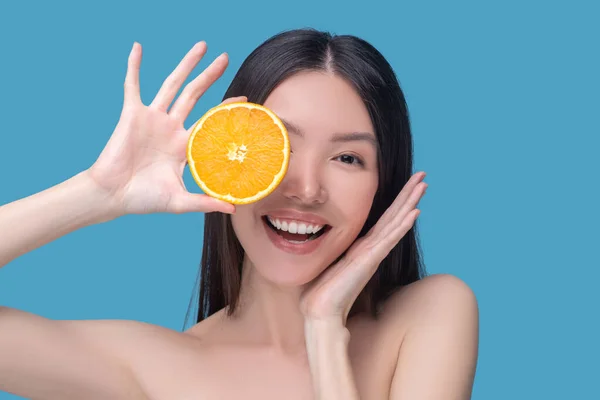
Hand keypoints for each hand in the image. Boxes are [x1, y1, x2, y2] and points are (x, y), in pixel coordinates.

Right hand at [88, 42, 241, 215]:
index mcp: (183, 146)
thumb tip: (233, 208)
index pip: (210, 122)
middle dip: (210, 76)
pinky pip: (133, 85)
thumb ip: (205, 202)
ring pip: (172, 85)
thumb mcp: (180, 201)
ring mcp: (152, 119)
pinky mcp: (132, 114)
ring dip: (185, 65)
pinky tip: (138, 48)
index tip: (245, 99)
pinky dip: (134, 67)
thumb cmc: (143, 199)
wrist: (112, 196)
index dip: (226, 110)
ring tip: (201, 46)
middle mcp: (171, 128)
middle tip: (225, 58)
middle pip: (195, 95)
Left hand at [300, 172, 427, 323]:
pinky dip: (401, 225)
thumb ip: (333, 248)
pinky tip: (414, 212)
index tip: (408, 183)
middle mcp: (372, 248)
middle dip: (409, 194)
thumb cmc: (321, 290)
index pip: (384, 219)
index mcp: (363, 247)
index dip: (397, 201)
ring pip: (396, 223)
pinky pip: (388, 239)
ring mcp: (373, 254)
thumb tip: (319, 232)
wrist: (320, 311)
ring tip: (423, 186)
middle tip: (423, 175)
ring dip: (410, 203)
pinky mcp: (369, 261)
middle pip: (395, 216)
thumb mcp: (327, 260)